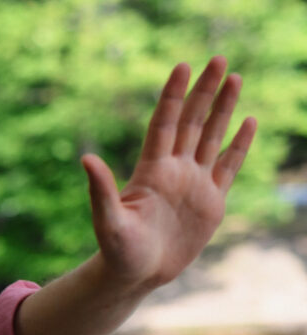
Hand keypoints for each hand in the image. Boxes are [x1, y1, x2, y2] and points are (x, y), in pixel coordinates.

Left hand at [82, 57, 256, 291]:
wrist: (136, 275)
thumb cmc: (117, 251)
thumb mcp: (108, 221)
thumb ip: (101, 190)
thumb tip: (86, 159)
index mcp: (151, 170)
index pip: (165, 123)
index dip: (174, 95)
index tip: (183, 65)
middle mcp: (174, 169)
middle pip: (193, 121)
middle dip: (206, 90)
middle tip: (219, 58)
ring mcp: (194, 183)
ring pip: (213, 136)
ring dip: (224, 107)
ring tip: (235, 77)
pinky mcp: (211, 200)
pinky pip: (229, 165)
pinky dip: (239, 143)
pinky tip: (249, 120)